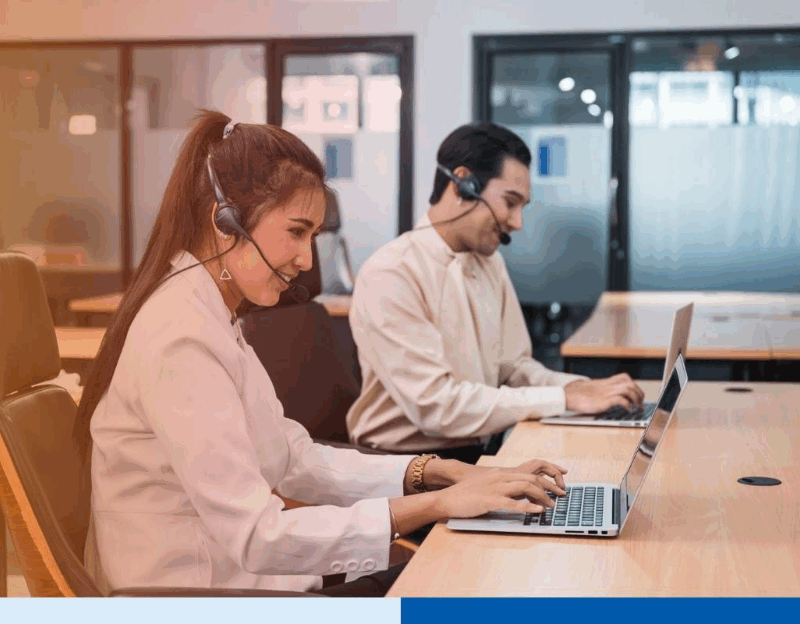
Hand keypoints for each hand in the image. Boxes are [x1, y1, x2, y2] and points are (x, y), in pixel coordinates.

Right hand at [434, 459, 566, 518]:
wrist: (447, 499)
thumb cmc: (465, 495)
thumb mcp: (487, 486)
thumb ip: (503, 487)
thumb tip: (519, 494)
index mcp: (501, 473)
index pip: (530, 472)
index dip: (547, 479)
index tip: (558, 486)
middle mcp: (500, 476)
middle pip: (532, 478)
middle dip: (550, 487)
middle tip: (561, 496)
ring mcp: (496, 487)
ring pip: (526, 487)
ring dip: (543, 497)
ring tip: (552, 506)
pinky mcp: (490, 500)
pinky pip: (514, 503)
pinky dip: (529, 507)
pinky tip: (538, 512)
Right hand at [564, 374, 644, 413]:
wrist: (567, 396)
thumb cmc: (577, 395)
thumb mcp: (591, 389)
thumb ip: (600, 391)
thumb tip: (606, 398)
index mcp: (605, 382)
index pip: (624, 377)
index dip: (633, 385)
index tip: (636, 394)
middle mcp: (608, 386)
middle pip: (630, 383)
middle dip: (639, 393)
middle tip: (640, 403)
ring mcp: (606, 393)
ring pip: (629, 389)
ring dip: (636, 399)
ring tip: (637, 407)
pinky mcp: (604, 401)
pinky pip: (621, 400)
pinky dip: (628, 405)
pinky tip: (627, 410)